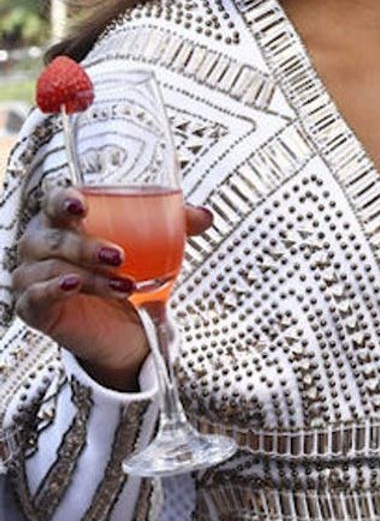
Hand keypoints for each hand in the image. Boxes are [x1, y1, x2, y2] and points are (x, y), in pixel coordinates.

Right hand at [12, 186, 212, 391]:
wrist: (123, 320)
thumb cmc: (127, 267)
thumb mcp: (154, 242)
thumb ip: (178, 223)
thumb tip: (205, 216)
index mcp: (65, 217)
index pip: (54, 200)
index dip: (64, 200)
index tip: (83, 206)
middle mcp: (42, 241)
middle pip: (53, 237)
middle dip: (86, 246)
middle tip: (120, 256)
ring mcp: (32, 274)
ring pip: (52, 268)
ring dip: (91, 276)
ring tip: (124, 285)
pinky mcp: (32, 306)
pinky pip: (33, 296)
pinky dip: (52, 290)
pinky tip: (73, 286)